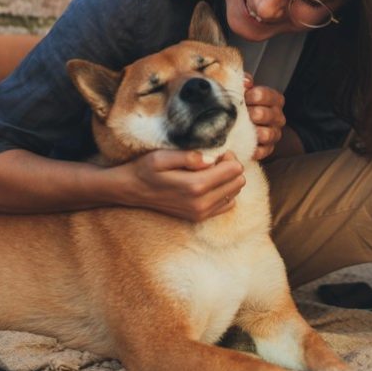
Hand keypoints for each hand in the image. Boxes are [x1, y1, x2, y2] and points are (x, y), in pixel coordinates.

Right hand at [109, 150, 245, 221]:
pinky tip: (210, 183)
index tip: (216, 153)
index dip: (229, 157)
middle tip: (215, 160)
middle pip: (239, 182)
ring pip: (235, 193)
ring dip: (228, 180)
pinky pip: (228, 205)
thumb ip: (189, 156)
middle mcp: (202, 203)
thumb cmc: (146, 168)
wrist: (132, 190)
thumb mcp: (162, 156)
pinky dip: (224, 192)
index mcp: (195, 186)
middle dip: (231, 167)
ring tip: (211, 171)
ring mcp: (201, 213)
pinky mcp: (199, 218)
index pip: (234, 170)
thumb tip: (212, 159)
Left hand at [243, 74, 285, 160]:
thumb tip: (245, 82)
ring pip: (266, 134)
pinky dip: (251, 149)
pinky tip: (241, 144)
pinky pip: (262, 151)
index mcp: (275, 100)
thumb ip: (245, 82)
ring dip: (251, 131)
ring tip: (239, 129)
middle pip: (263, 114)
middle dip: (248, 113)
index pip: (265, 95)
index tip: (242, 98)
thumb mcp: (247, 90)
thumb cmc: (248, 105)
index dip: (251, 96)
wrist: (251, 125)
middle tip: (237, 114)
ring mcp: (274, 134)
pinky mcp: (268, 149)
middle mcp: (278, 117)